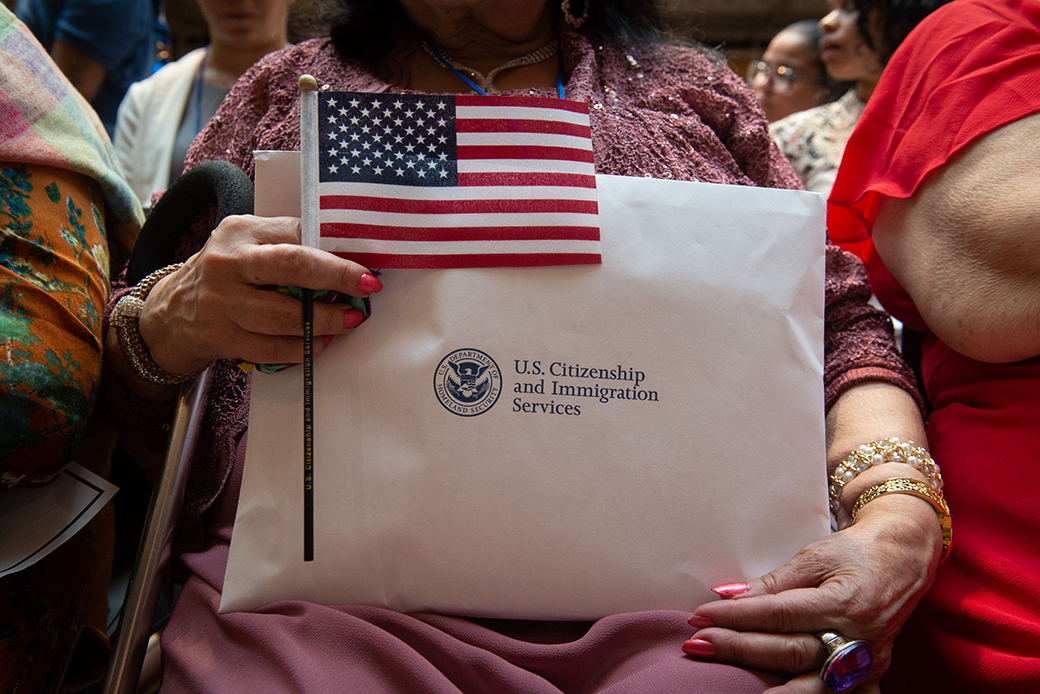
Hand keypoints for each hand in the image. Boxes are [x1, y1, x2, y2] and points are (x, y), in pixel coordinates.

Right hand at [138, 215, 381, 375]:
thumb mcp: (245, 244)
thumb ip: (285, 243)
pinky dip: (303, 348)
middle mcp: (228, 264)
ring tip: (349, 320)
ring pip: (285, 315)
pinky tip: (319, 342)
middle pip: (293, 267)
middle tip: (366, 288)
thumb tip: (345, 254)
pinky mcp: (222, 337)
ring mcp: (222, 303)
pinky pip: (272, 348)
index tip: (365, 265)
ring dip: (326, 321)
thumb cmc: (224, 274)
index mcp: (240, 232)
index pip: (296, 233)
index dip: (336, 250)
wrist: (169, 314)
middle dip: (337, 278)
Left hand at [683, 493, 942, 692]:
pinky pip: (831, 693)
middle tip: (698, 643)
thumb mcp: (815, 556)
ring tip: (725, 680)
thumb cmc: (857, 552)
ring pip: (809, 684)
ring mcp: (865, 661)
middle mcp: (857, 638)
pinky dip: (800, 693)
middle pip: (789, 652)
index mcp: (845, 602)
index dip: (736, 616)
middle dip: (738, 649)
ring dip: (764, 683)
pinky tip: (768, 693)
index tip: (701, 615)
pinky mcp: (868, 674)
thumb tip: (729, 595)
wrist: (905, 558)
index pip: (779, 614)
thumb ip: (774, 582)